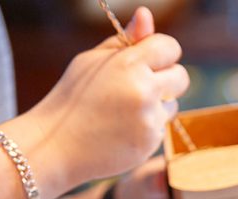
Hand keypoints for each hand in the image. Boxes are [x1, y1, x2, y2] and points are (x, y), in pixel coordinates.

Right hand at [27, 7, 188, 191]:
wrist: (56, 145)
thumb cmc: (72, 98)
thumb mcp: (91, 62)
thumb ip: (124, 40)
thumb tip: (146, 15)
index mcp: (128, 63)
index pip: (170, 47)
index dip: (162, 52)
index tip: (150, 60)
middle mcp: (143, 90)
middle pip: (181, 77)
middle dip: (166, 79)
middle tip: (139, 86)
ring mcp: (149, 119)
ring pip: (172, 105)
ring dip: (157, 106)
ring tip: (122, 111)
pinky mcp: (151, 142)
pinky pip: (161, 128)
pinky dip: (147, 128)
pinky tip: (122, 130)